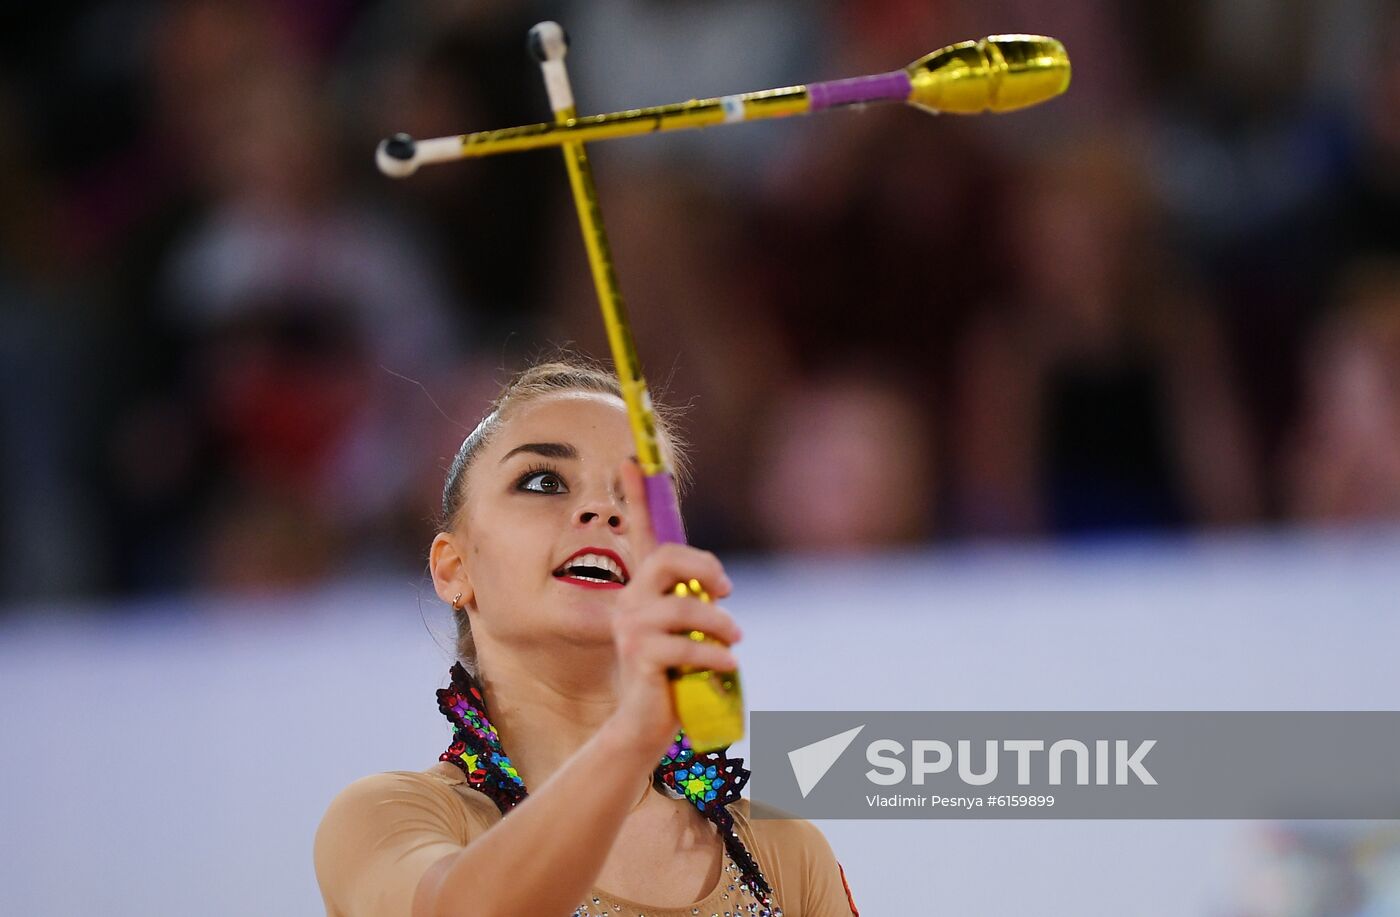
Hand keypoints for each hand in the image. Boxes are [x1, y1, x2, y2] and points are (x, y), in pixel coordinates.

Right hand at [606, 459, 742, 757]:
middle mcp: (630, 600)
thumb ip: (695, 602)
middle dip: (705, 569)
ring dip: (719, 625)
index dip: (637, 495)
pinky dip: (716, 656)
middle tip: (726, 592)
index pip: (641, 532)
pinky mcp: (639, 657)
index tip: (632, 458)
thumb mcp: (687, 631)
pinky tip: (726, 666)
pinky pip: (686, 646)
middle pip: (667, 558)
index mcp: (643, 588)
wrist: (646, 723)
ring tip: (733, 642)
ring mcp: (631, 628)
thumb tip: (718, 585)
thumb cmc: (673, 673)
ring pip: (684, 607)